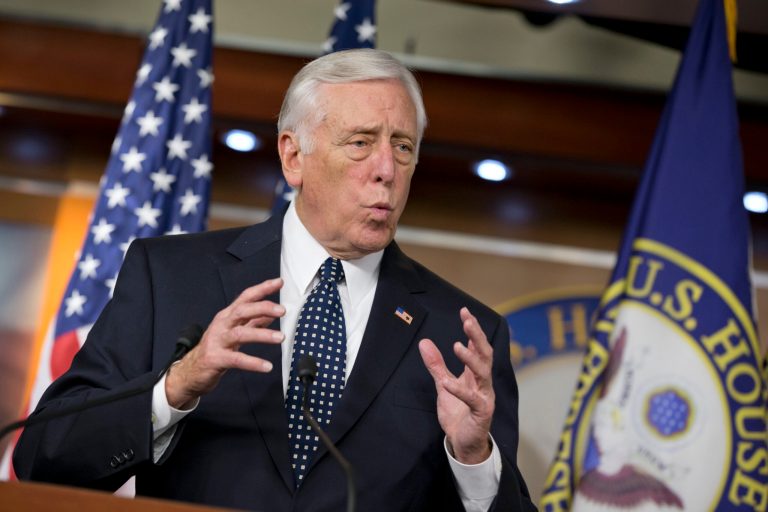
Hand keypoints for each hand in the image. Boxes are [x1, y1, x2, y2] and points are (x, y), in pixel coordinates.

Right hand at [165, 277, 285, 407]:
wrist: (191, 371)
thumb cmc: (216, 348)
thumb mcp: (235, 331)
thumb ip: (253, 322)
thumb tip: (272, 314)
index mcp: (228, 316)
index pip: (246, 297)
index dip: (262, 288)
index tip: (279, 282)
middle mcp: (222, 324)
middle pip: (242, 311)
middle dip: (263, 308)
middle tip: (282, 310)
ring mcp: (218, 341)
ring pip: (241, 334)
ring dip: (262, 335)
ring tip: (281, 337)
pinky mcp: (216, 358)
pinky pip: (237, 359)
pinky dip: (253, 362)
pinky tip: (267, 366)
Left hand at [419, 307, 494, 464]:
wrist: (464, 442)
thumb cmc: (458, 412)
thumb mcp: (443, 384)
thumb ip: (436, 365)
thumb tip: (424, 342)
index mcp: (475, 374)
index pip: (477, 346)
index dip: (473, 329)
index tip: (465, 312)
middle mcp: (483, 382)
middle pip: (485, 354)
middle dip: (477, 336)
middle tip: (468, 320)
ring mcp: (484, 396)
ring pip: (483, 373)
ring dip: (471, 359)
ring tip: (457, 346)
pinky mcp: (481, 412)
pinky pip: (472, 399)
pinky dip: (460, 390)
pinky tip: (447, 383)